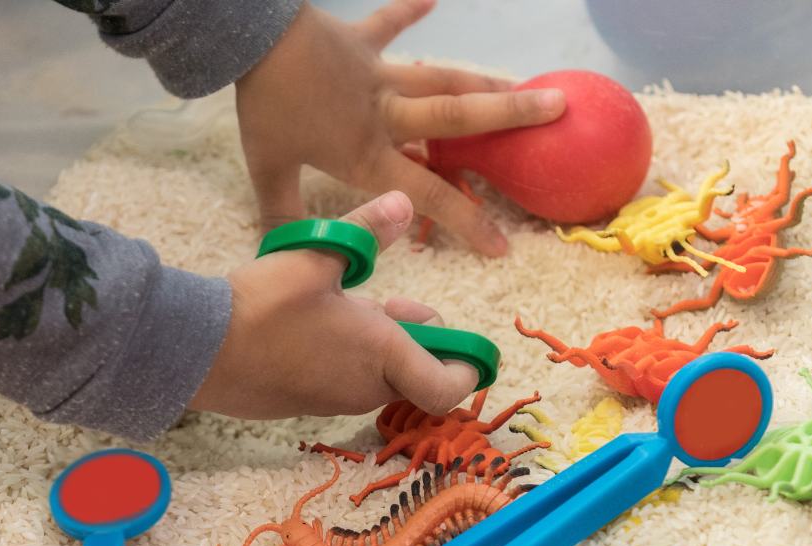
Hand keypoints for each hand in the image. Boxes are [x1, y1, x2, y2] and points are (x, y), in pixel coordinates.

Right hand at [191, 190, 479, 418]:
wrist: (197, 352)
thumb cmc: (262, 306)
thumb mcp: (315, 258)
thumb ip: (364, 232)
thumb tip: (403, 201)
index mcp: (381, 355)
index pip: (445, 387)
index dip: (463, 369)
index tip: (463, 346)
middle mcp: (364, 386)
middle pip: (412, 374)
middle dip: (414, 341)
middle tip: (395, 303)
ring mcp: (333, 400)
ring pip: (377, 376)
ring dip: (377, 346)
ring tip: (349, 303)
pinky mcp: (305, 403)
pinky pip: (343, 382)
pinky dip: (346, 357)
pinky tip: (315, 322)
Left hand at [234, 0, 566, 255]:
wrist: (253, 38)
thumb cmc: (266, 108)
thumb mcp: (269, 170)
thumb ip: (284, 215)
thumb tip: (286, 256)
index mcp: (368, 152)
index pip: (426, 196)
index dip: (466, 222)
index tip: (501, 246)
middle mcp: (387, 114)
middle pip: (457, 118)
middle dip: (509, 117)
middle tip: (558, 112)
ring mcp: (378, 73)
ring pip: (442, 78)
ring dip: (486, 79)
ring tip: (529, 80)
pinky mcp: (361, 39)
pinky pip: (390, 22)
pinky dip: (410, 9)